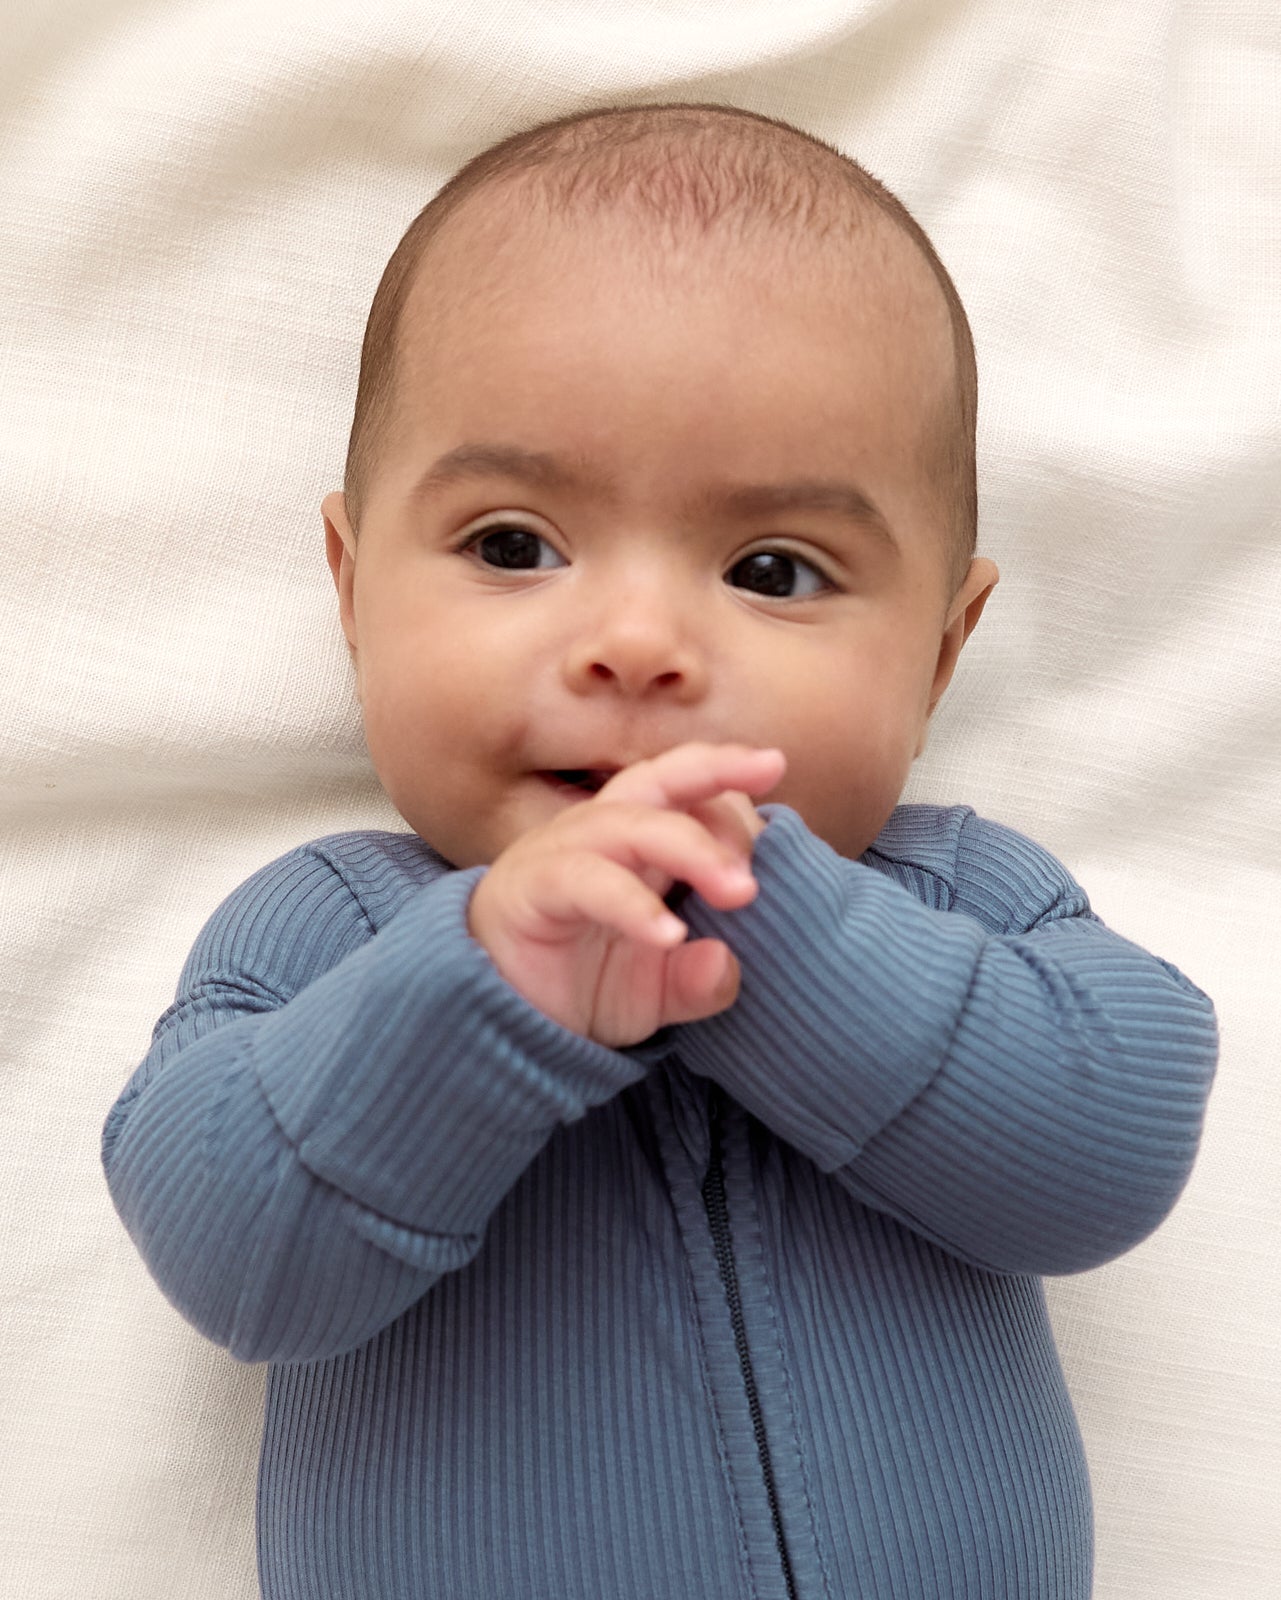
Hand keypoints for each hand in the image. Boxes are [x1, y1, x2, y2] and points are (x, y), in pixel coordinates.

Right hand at [467, 743, 785, 1046]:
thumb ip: (697, 983)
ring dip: (690, 848)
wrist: (493, 1021)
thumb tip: (727, 966)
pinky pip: (585, 880)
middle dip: (714, 768)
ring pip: (627, 823)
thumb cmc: (575, 985)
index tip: (775, 784)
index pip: (685, 790)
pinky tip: (669, 935)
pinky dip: (631, 903)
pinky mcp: (530, 889)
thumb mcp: (654, 993)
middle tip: (770, 771)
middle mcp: (597, 834)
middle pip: (657, 779)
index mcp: (633, 842)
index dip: (729, 784)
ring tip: (741, 892)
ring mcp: (558, 856)